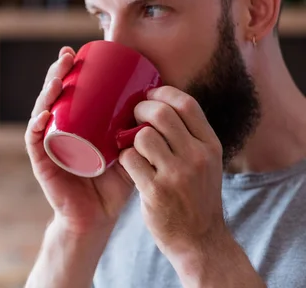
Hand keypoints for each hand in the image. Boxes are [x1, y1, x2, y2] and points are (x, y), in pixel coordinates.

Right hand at [25, 47, 134, 235]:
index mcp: (74, 124)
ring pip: (41, 112)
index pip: (68, 92)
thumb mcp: (128, 149)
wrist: (98, 217)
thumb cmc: (112, 183)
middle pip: (52, 96)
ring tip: (58, 79)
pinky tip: (43, 116)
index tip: (78, 51)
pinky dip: (37, 128)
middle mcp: (58, 130)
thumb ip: (139, 128)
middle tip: (66, 57)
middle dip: (57, 73)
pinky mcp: (43, 163)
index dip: (69, 71)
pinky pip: (36, 142)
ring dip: (46, 93)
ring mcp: (48, 145)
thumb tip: (160, 97)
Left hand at [118, 86, 225, 263]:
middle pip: (161, 114)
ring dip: (130, 137)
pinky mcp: (156, 191)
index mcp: (210, 145)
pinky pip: (129, 160)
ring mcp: (177, 175)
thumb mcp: (206, 162)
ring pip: (142, 136)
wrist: (201, 241)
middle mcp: (197, 157)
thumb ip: (189, 136)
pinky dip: (123, 158)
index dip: (162, 93)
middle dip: (140, 110)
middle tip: (132, 117)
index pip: (186, 104)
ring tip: (131, 146)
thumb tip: (161, 104)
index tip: (148, 96)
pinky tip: (127, 164)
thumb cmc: (197, 197)